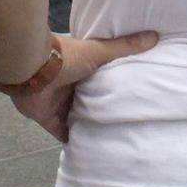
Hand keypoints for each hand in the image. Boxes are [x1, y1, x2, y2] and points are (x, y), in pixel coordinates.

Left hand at [0, 30, 161, 140]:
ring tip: (112, 138)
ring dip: (89, 125)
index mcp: (80, 68)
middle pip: (88, 99)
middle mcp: (69, 86)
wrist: (31, 69)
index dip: (111, 85)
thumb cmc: (65, 57)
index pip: (98, 78)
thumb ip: (124, 47)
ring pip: (77, 117)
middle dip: (101, 108)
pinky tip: (90, 151)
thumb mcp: (99, 51)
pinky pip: (64, 133)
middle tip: (125, 121)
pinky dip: (75, 141)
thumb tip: (155, 35)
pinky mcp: (49, 120)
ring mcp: (58, 104)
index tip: (130, 93)